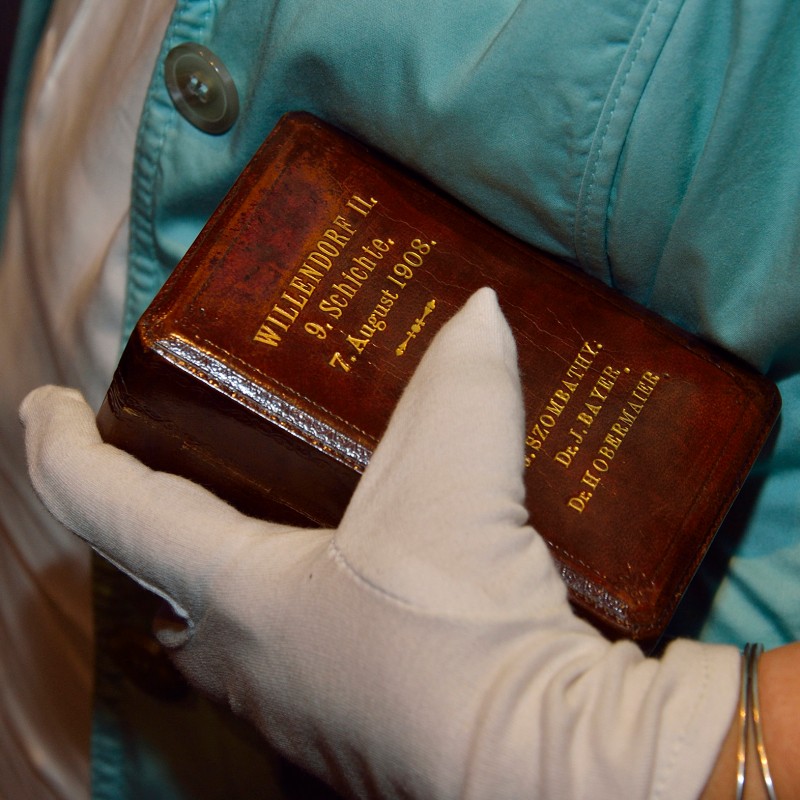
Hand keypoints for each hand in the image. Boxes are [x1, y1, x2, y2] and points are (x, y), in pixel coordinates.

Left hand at [22, 289, 738, 798]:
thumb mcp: (456, 482)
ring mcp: (293, 714)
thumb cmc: (458, 629)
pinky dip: (301, 622)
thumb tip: (480, 309)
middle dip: (145, 529)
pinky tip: (355, 599)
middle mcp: (247, 665)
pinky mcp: (349, 741)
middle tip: (172, 476)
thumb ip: (461, 383)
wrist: (538, 768)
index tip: (43, 407)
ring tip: (260, 528)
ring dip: (223, 580)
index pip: (113, 510)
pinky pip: (294, 670)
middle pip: (157, 588)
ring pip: (224, 639)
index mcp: (240, 595)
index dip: (64, 451)